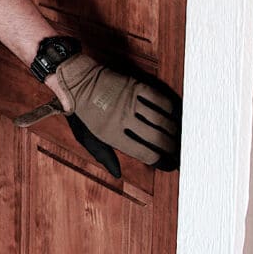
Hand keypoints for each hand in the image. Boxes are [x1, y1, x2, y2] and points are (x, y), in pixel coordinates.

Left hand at [52, 52, 179, 176]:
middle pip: (157, 138)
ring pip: (161, 119)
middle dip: (171, 146)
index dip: (159, 161)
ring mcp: (129, 101)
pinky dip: (169, 107)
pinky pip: (158, 98)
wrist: (76, 79)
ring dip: (173, 128)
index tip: (166, 163)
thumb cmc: (82, 111)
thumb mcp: (86, 137)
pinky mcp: (134, 86)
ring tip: (175, 133)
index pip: (143, 153)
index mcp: (110, 134)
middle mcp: (122, 119)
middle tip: (176, 149)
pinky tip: (171, 113)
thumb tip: (118, 174)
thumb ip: (103, 155)